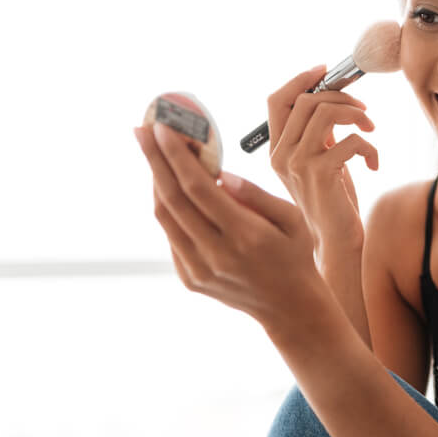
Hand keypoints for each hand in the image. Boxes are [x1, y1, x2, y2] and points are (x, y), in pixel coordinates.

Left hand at [134, 122, 326, 327]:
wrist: (290, 308)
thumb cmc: (295, 255)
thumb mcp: (292, 219)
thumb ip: (255, 195)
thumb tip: (219, 172)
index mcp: (246, 236)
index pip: (199, 188)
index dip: (177, 156)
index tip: (162, 127)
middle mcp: (217, 256)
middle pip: (173, 199)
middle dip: (155, 160)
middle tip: (142, 129)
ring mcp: (199, 271)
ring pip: (166, 218)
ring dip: (156, 181)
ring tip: (153, 152)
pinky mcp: (190, 279)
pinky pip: (171, 235)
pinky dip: (168, 206)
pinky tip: (169, 185)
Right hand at [267, 65, 378, 255]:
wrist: (336, 242)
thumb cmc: (333, 201)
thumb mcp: (320, 161)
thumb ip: (318, 134)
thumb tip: (333, 98)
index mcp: (277, 150)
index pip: (276, 100)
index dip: (301, 79)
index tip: (326, 71)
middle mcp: (281, 155)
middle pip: (305, 100)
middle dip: (340, 96)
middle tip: (362, 111)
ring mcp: (298, 163)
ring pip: (325, 113)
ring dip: (356, 116)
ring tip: (371, 131)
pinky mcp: (320, 173)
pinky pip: (350, 140)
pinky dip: (370, 147)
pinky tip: (374, 163)